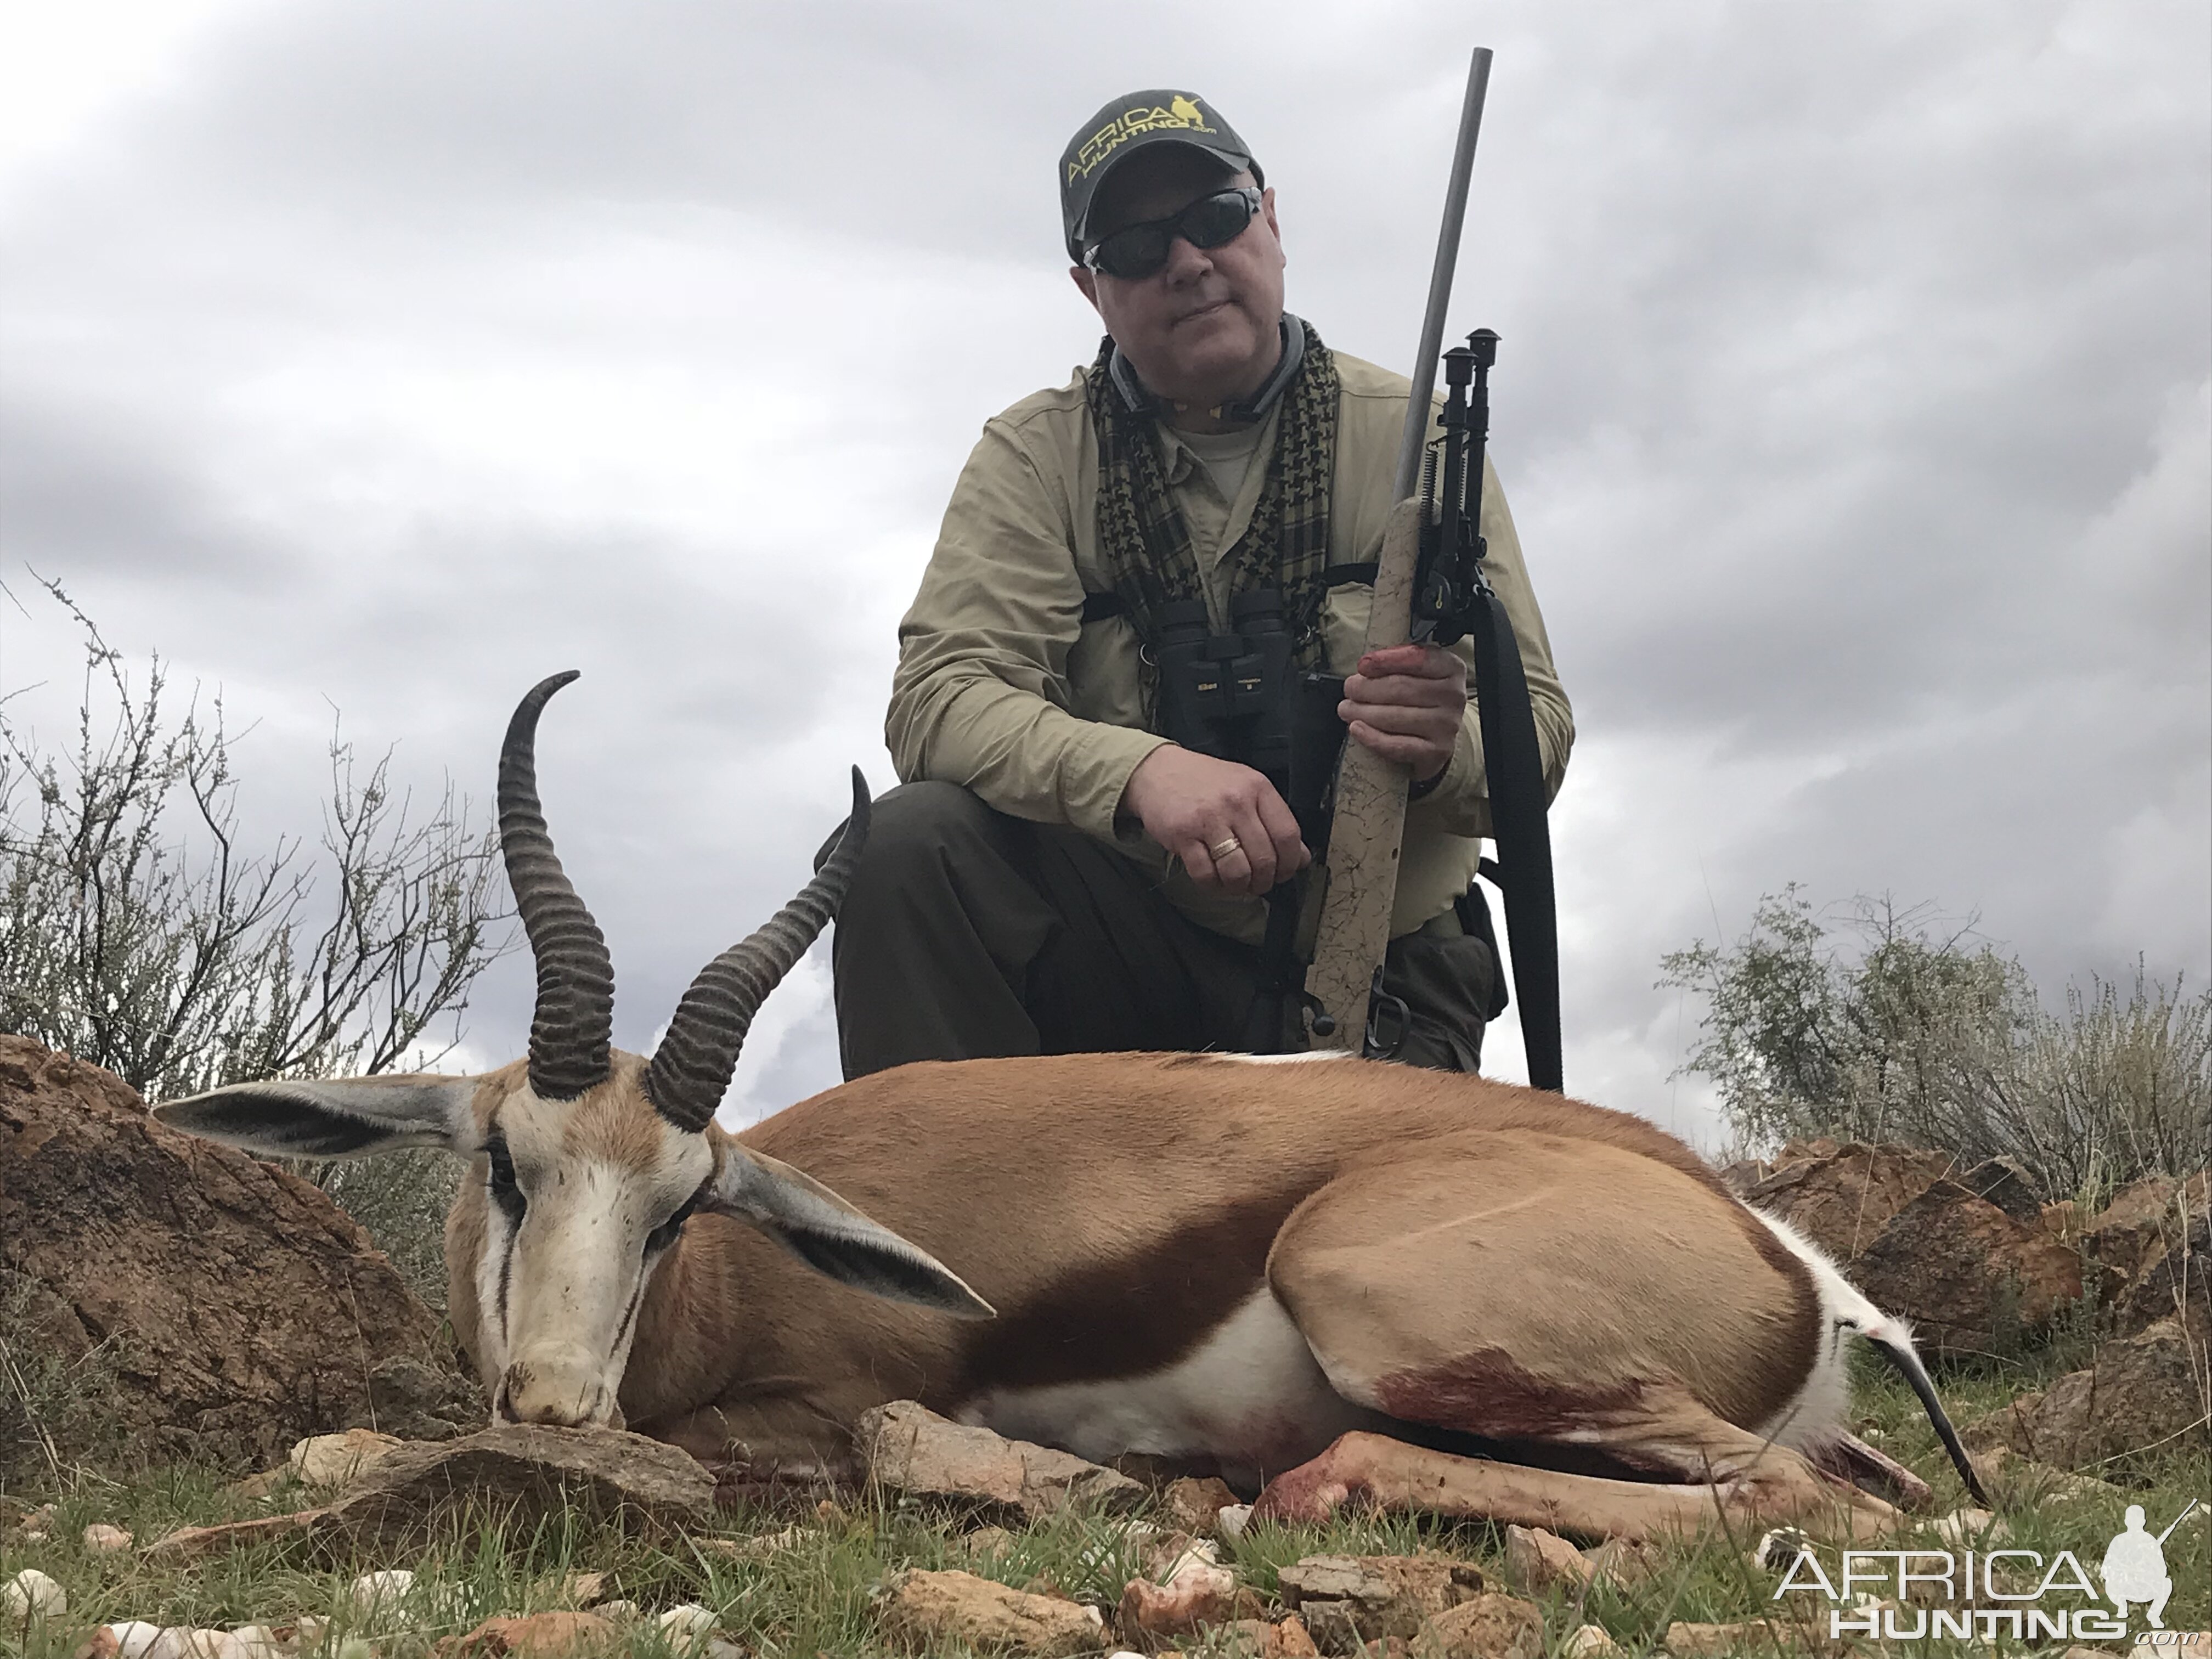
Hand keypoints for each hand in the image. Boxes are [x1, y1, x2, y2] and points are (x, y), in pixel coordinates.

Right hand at [1120, 745, 1309, 895]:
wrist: (1157, 771)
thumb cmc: (1204, 781)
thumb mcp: (1245, 788)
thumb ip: (1274, 819)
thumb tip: (1301, 857)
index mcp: (1257, 788)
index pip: (1288, 835)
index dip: (1290, 863)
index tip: (1285, 873)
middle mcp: (1235, 802)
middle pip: (1264, 859)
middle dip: (1265, 881)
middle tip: (1259, 884)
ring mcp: (1208, 819)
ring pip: (1237, 871)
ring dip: (1240, 887)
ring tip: (1237, 885)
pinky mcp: (1183, 835)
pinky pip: (1206, 875)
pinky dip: (1214, 886)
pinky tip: (1215, 880)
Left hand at [1341, 643, 1465, 782]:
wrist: (1436, 734)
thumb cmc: (1419, 696)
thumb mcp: (1416, 671)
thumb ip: (1396, 661)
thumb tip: (1366, 665)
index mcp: (1451, 668)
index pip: (1418, 659)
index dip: (1386, 661)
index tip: (1363, 665)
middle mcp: (1453, 695)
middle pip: (1401, 688)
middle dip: (1367, 688)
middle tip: (1349, 689)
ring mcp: (1446, 725)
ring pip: (1395, 716)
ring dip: (1363, 712)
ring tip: (1346, 709)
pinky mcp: (1436, 751)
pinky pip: (1397, 745)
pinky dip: (1372, 737)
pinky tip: (1356, 728)